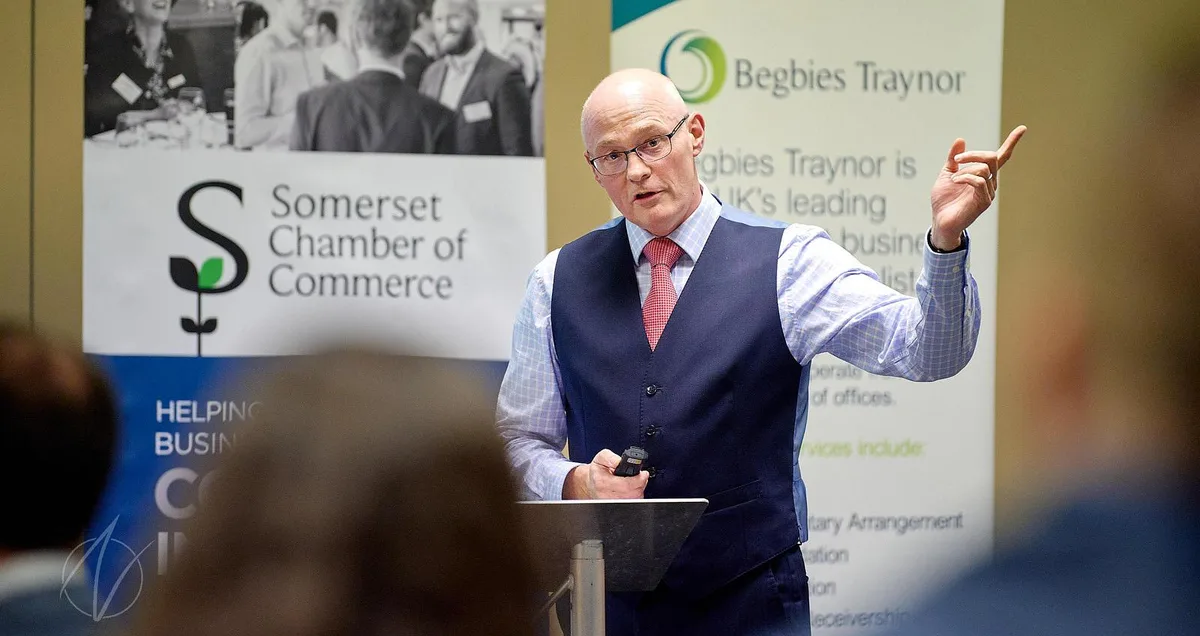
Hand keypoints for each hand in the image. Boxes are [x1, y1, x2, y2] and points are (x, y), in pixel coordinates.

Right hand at [562, 449, 648, 498]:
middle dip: (641, 483)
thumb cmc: (597, 472)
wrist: (591, 484)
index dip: (639, 479)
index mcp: (602, 482)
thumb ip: (612, 457)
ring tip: (634, 482)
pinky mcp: (618, 508)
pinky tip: (631, 490)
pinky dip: (636, 496)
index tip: (643, 474)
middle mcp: (607, 496)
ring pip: (635, 499)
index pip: (627, 485)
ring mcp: (612, 504)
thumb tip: (621, 461)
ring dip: (639, 489)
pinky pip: (634, 503)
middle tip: (640, 476)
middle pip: (634, 492)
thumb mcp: (601, 457)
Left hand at [929, 126, 1026, 249]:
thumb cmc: (944, 200)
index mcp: (983, 175)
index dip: (1011, 142)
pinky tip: (955, 182)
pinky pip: (979, 181)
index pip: (1001, 157)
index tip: (1022, 128)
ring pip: (984, 168)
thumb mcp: (946, 173)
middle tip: (957, 159)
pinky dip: (965, 177)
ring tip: (953, 179)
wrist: (940, 221)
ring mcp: (989, 192)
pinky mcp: (984, 202)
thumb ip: (954, 158)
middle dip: (973, 154)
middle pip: (992, 158)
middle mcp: (990, 182)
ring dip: (964, 169)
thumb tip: (961, 140)